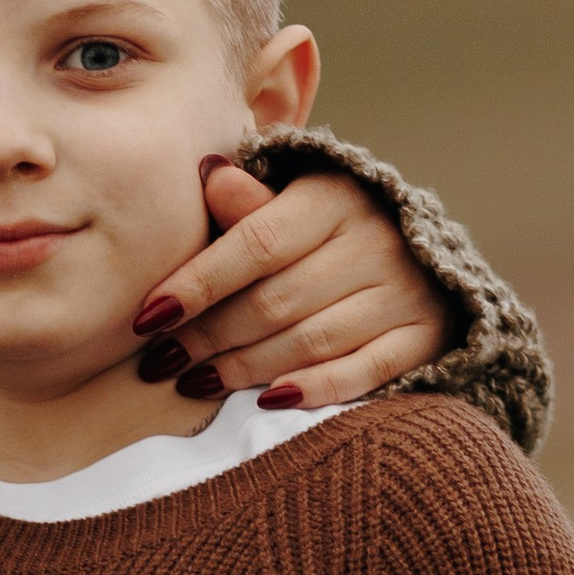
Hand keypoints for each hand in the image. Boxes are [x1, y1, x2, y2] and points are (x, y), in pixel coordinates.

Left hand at [134, 162, 453, 408]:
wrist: (418, 248)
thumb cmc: (328, 227)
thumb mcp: (291, 200)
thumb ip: (250, 201)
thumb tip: (206, 174)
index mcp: (334, 198)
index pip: (256, 244)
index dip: (198, 284)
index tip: (148, 317)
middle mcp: (375, 242)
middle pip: (276, 301)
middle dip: (209, 336)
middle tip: (161, 360)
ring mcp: (405, 291)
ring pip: (312, 340)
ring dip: (245, 368)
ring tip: (194, 382)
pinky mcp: (425, 334)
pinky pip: (365, 371)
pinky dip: (315, 389)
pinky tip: (270, 400)